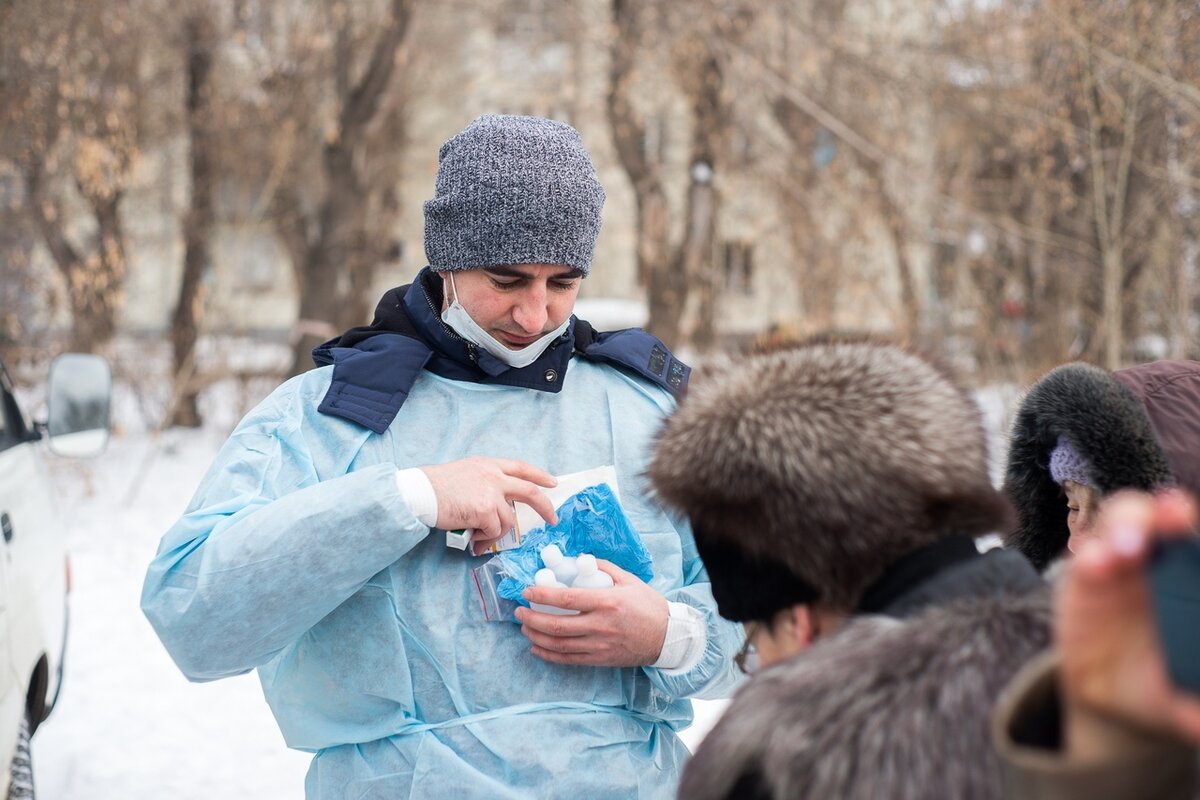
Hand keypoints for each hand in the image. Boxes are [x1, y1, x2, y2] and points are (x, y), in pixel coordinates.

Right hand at [420, 457, 557, 550]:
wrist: (420, 492)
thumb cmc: (436, 486)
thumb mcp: (467, 472)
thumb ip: (487, 481)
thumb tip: (500, 503)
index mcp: (489, 465)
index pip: (522, 467)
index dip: (539, 476)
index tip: (552, 483)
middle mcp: (494, 476)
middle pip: (529, 492)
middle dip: (545, 507)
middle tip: (552, 519)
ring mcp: (491, 493)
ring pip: (508, 521)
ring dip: (494, 532)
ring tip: (476, 533)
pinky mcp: (485, 510)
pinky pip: (494, 532)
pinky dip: (483, 538)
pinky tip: (470, 535)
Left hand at [516, 560, 668, 666]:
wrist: (668, 637)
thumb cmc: (649, 606)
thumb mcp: (629, 580)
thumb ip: (603, 568)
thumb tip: (580, 559)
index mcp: (607, 602)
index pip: (566, 600)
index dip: (542, 596)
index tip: (527, 591)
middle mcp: (600, 625)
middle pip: (557, 625)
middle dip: (532, 618)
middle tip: (519, 611)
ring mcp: (599, 645)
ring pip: (559, 645)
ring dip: (536, 636)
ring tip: (525, 627)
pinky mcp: (600, 659)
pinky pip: (569, 660)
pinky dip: (549, 655)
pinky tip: (537, 648)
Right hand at [1057, 489, 1199, 752]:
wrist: (1114, 695)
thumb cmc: (1166, 684)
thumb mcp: (1184, 700)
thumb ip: (1193, 706)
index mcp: (1194, 581)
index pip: (1196, 543)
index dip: (1193, 529)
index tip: (1190, 522)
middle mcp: (1162, 560)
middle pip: (1164, 516)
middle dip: (1168, 513)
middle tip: (1174, 515)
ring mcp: (1120, 560)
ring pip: (1123, 520)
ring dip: (1127, 526)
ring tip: (1124, 550)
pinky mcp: (1083, 574)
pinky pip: (1084, 554)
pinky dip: (1089, 554)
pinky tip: (1092, 564)